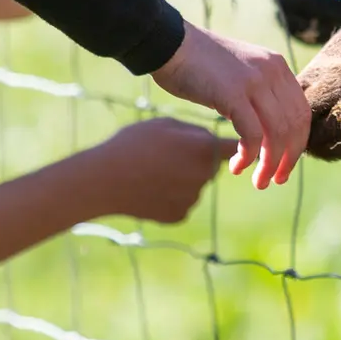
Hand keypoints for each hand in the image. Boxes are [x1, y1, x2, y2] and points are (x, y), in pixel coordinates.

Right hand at [93, 119, 238, 224]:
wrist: (104, 180)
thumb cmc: (132, 145)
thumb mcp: (163, 124)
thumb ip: (193, 131)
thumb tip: (210, 140)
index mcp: (203, 148)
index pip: (232, 147)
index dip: (232, 146)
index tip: (236, 148)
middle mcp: (204, 175)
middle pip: (210, 167)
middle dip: (197, 161)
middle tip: (167, 155)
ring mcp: (192, 198)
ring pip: (194, 185)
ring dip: (181, 179)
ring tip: (151, 172)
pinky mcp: (180, 215)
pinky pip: (182, 202)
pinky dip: (170, 197)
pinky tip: (149, 190)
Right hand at [151, 22, 307, 189]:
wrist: (171, 43)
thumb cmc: (200, 64)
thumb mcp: (241, 72)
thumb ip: (260, 93)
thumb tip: (271, 128)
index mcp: (277, 66)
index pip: (302, 112)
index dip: (298, 143)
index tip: (286, 163)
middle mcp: (271, 71)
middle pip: (294, 126)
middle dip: (288, 159)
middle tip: (276, 180)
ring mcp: (254, 81)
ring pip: (277, 134)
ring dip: (269, 164)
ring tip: (258, 181)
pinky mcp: (233, 93)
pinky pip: (252, 134)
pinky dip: (248, 156)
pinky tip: (238, 165)